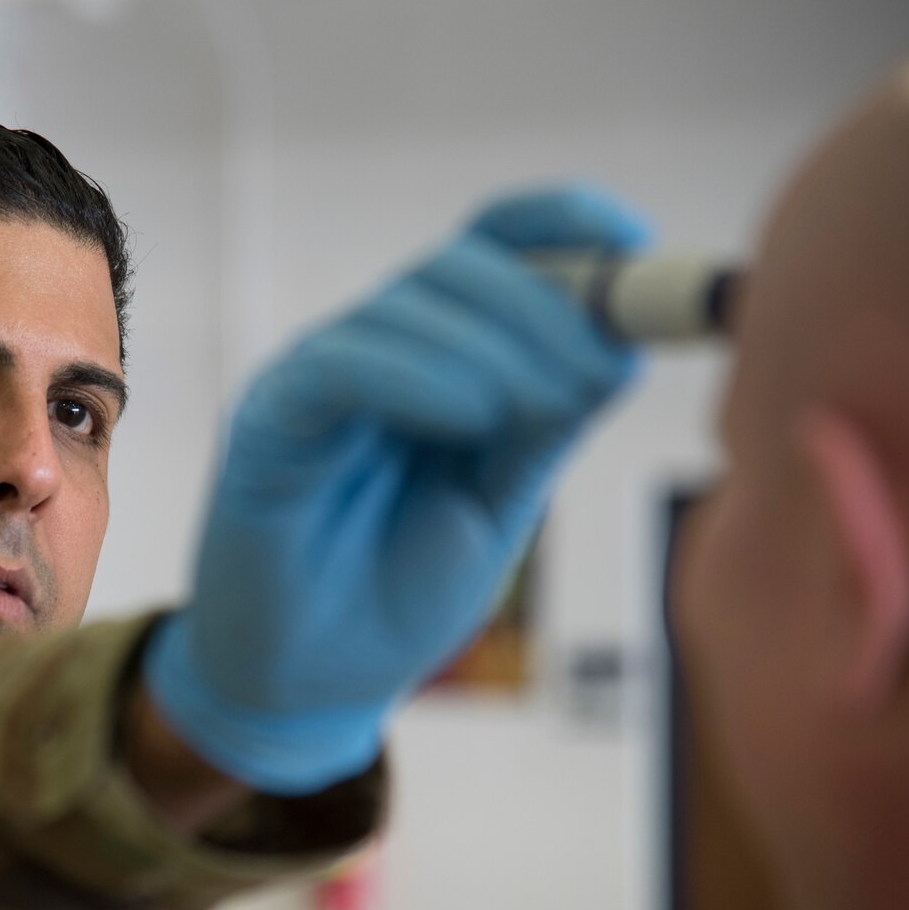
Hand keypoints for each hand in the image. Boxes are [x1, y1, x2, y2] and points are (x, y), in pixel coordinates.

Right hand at [143, 186, 650, 793]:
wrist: (311, 685)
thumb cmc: (398, 593)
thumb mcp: (499, 502)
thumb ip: (544, 425)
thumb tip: (616, 345)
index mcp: (435, 357)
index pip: (493, 249)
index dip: (563, 225)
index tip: (637, 244)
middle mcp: (374, 349)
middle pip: (460, 264)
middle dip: (548, 304)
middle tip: (598, 373)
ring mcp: (319, 376)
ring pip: (410, 302)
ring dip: (497, 348)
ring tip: (544, 413)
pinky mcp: (272, 418)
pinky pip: (343, 366)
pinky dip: (418, 376)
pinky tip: (471, 416)